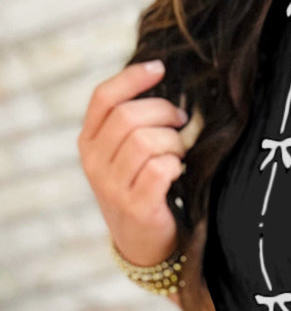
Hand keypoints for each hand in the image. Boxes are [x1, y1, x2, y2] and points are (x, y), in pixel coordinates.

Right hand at [77, 59, 202, 266]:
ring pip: (146, 141)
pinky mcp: (135, 206)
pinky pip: (160, 169)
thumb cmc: (141, 187)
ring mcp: (112, 186)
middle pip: (129, 116)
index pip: (103, 98)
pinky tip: (178, 172)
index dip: (132, 77)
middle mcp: (94, 162)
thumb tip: (163, 79)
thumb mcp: (124, 154)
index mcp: (89, 142)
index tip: (160, 68)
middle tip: (180, 123)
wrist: (142, 242)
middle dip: (164, 113)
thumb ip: (133, 123)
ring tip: (179, 153)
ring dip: (174, 142)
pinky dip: (176, 165)